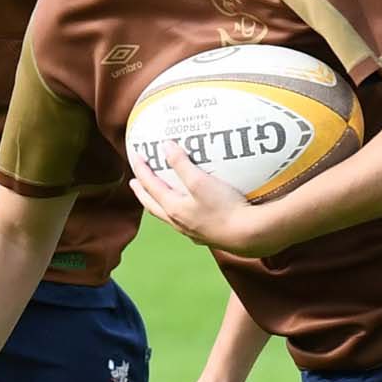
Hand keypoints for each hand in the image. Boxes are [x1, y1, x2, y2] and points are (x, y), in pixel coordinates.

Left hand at [129, 142, 278, 256]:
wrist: (247, 235)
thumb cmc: (224, 208)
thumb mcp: (200, 181)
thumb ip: (181, 163)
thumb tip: (165, 145)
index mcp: (173, 208)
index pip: (150, 186)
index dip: (141, 170)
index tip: (134, 156)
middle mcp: (178, 222)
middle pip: (153, 205)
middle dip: (142, 192)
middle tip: (134, 183)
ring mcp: (191, 231)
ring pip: (167, 216)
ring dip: (159, 203)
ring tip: (158, 196)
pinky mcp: (206, 235)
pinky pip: (185, 222)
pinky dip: (179, 212)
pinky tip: (188, 210)